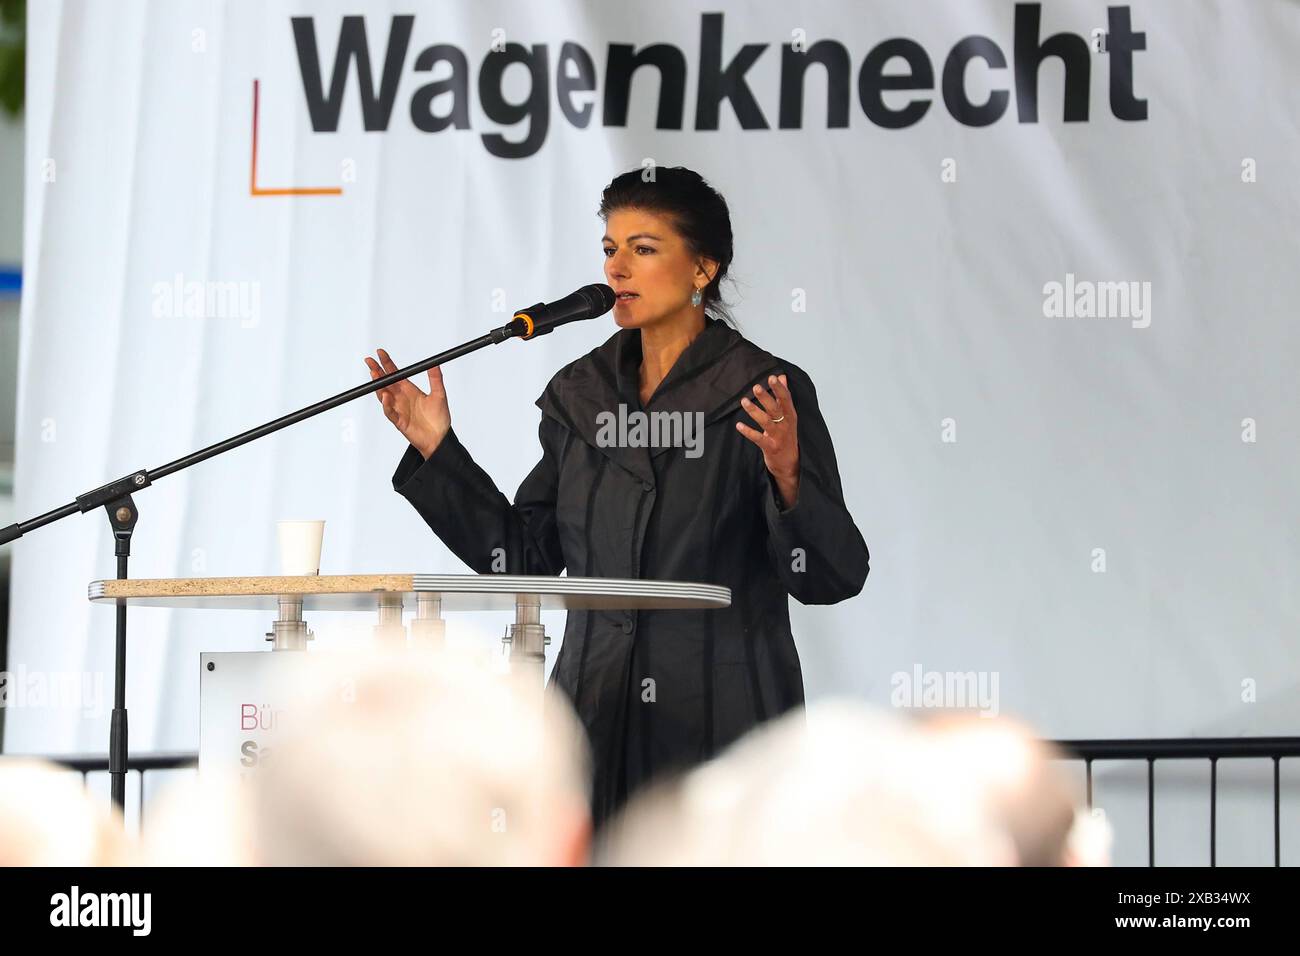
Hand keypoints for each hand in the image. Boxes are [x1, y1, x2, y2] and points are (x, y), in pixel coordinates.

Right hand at [364, 348, 450, 459]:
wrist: (440, 438)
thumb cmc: (439, 418)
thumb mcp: (439, 394)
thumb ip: (435, 378)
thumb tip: (435, 363)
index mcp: (409, 390)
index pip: (395, 373)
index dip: (387, 363)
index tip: (380, 352)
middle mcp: (401, 398)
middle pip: (385, 382)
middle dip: (377, 371)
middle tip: (369, 361)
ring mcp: (398, 409)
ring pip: (383, 395)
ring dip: (378, 385)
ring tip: (374, 374)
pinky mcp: (399, 421)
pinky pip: (390, 412)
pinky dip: (386, 405)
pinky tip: (385, 396)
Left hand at [737, 373, 799, 507]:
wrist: (791, 463)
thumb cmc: (787, 435)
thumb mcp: (788, 415)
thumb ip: (784, 396)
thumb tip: (782, 376)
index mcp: (790, 415)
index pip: (786, 399)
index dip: (780, 388)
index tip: (772, 377)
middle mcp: (785, 425)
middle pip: (776, 409)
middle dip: (766, 398)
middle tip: (756, 387)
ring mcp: (778, 436)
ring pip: (766, 422)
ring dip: (754, 411)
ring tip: (743, 401)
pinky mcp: (770, 447)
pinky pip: (758, 438)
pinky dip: (748, 432)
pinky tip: (738, 425)